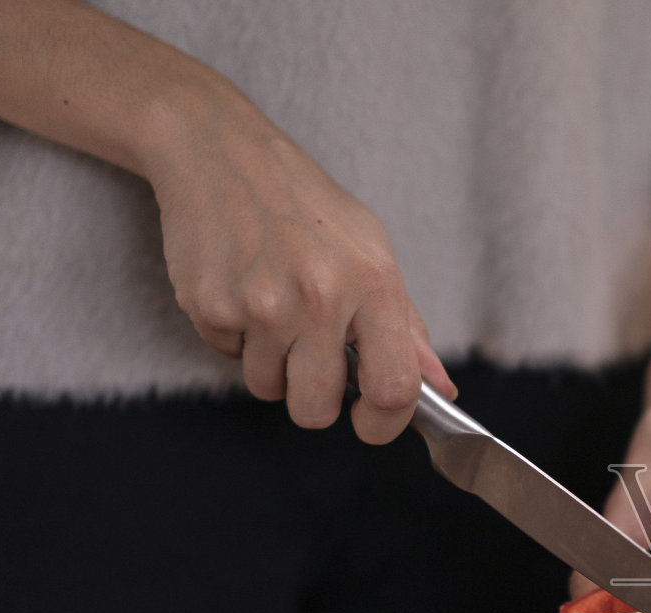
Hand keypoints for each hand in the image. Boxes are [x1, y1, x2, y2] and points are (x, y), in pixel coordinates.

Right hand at [145, 102, 454, 442]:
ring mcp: (260, 304)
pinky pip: (229, 356)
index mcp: (372, 284)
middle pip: (316, 410)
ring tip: (276, 308)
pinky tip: (243, 288)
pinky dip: (237, 336)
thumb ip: (406, 328)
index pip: (394, 389)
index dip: (384, 423)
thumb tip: (439, 388)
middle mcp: (318, 298)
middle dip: (316, 401)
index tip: (372, 421)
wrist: (220, 152)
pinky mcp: (210, 306)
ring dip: (273, 364)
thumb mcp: (373, 252)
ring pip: (268, 388)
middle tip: (314, 361)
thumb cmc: (306, 205)